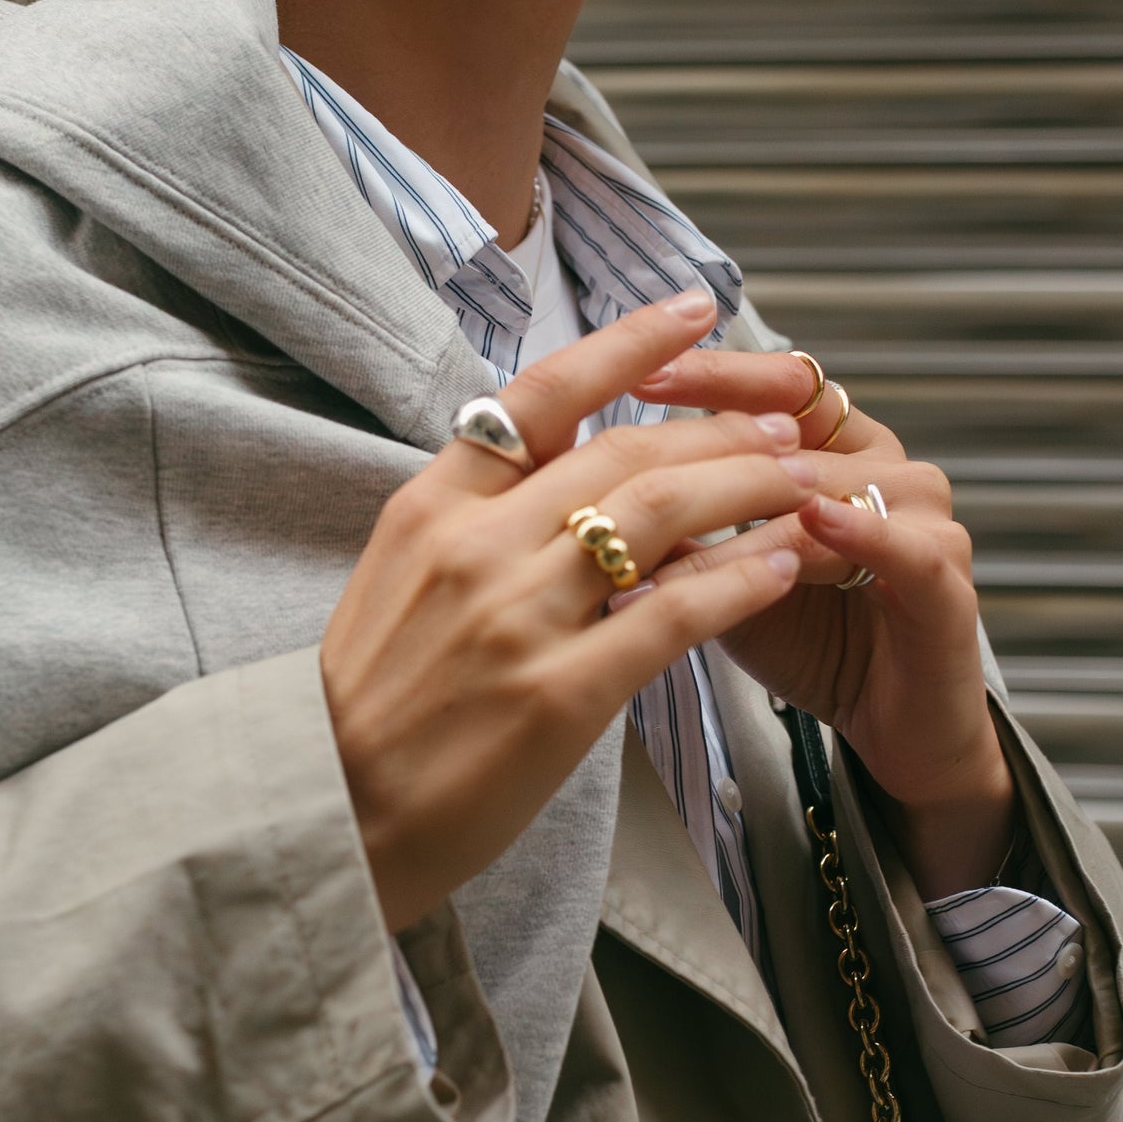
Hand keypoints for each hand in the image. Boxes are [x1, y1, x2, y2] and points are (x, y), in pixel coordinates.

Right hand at [321, 291, 814, 931]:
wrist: (324, 812)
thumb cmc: (370, 697)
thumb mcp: (400, 571)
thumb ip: (475, 511)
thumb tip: (560, 455)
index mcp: (431, 504)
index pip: (542, 394)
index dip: (627, 342)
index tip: (692, 310)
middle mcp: (474, 545)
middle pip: (623, 452)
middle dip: (717, 429)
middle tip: (780, 425)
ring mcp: (516, 617)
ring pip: (659, 517)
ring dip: (744, 488)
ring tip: (798, 480)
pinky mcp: (558, 696)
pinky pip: (671, 617)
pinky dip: (737, 582)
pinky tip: (782, 567)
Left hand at [635, 349, 1013, 897]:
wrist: (891, 727)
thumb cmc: (802, 635)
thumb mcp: (718, 570)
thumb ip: (671, 523)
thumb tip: (583, 485)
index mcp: (830, 445)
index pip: (772, 382)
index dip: (708, 372)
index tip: (635, 371)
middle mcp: (881, 462)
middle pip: (796, 423)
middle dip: (712, 429)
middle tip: (636, 425)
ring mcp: (921, 513)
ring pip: (832, 484)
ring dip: (756, 500)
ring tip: (683, 513)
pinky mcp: (947, 577)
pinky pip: (898, 542)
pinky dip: (856, 530)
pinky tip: (812, 521)